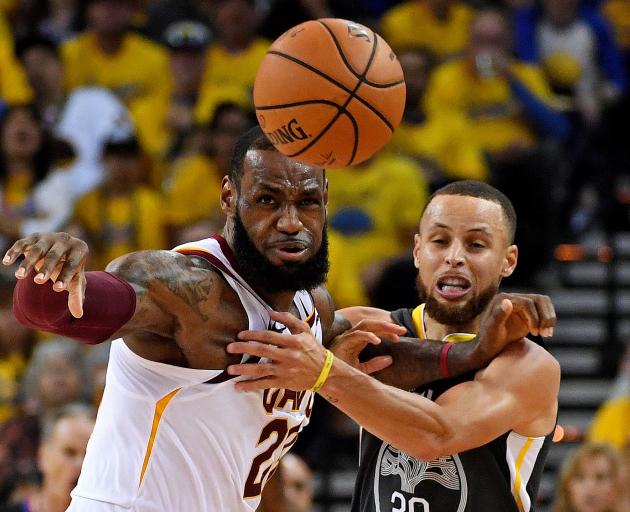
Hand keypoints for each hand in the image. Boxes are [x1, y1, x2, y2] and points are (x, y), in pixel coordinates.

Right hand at [3, 232, 88, 317]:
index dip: (65, 276)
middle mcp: (65, 240)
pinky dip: (14, 252)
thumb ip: (77, 295)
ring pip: (37, 250)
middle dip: (46, 268)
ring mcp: (48, 237)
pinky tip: (6, 262)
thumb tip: (78, 315)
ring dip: (28, 262)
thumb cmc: (70, 269)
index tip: (58, 289)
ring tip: (19, 276)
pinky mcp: (33, 238)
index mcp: (79, 249)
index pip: (73, 264)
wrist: (62, 250)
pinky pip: (22, 244)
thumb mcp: (76, 280)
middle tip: (39, 281)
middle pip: (54, 255)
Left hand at [226, 310, 385, 391]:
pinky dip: (251, 386)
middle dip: (243, 349)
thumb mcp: (304, 330)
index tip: (240, 335)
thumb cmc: (312, 348)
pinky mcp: (284, 383)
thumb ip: (287, 319)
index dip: (253, 334)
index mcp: (293, 341)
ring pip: (261, 370)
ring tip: (230, 370)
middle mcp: (289, 356)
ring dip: (244, 370)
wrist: (325, 372)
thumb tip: (269, 311)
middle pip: (262, 351)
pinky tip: (238, 387)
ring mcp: (286, 371)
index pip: (269, 336)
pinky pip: (264, 385)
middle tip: (229, 348)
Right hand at [329, 319, 405, 373]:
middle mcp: (351, 336)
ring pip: (365, 325)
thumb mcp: (360, 370)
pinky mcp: (342, 342)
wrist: (323, 378)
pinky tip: (378, 341)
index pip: (374, 331)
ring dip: (381, 327)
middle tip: (403, 331)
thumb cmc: (339, 373)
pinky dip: (368, 336)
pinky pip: (356, 335)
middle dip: (388, 327)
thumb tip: (390, 359)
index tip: (399, 338)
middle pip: (372, 325)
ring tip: (395, 333)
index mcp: (356, 340)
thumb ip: (374, 365)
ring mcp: (346, 337)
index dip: (387, 332)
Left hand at [476, 293, 555, 359]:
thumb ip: (499, 315)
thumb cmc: (489, 339)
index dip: (534, 317)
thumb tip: (507, 301)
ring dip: (549, 317)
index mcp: (502, 299)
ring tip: (546, 334)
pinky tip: (546, 332)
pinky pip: (543, 309)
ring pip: (543, 302)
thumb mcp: (492, 329)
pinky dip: (548, 319)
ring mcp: (520, 303)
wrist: (490, 346)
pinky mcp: (527, 311)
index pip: (527, 303)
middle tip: (544, 334)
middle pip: (538, 299)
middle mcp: (512, 298)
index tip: (535, 333)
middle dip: (545, 317)